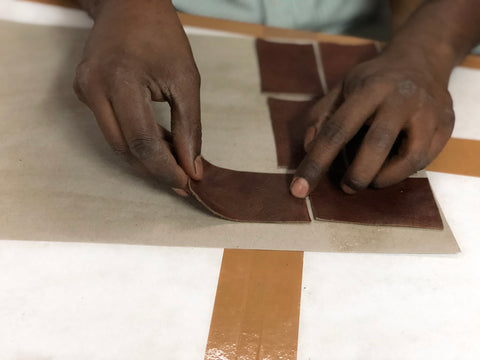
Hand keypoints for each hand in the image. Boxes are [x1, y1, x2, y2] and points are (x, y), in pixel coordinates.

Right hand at [74, 0, 201, 194]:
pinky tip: (155, 141)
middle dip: (154, 169)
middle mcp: (94, 88)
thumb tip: (191, 166)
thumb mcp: (186, 79)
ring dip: (144, 157)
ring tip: (173, 161)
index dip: (165, 168)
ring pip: (115, 142)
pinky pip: (110, 127)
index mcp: (120, 80)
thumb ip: (189, 126)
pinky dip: (133, 140)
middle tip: (181, 179)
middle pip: (124, 148)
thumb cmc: (162, 36)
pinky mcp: (84, 91)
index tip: (186, 183)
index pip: (142, 141)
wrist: (129, 4)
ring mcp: (84, 90)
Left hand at [290, 47, 454, 196]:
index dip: (316, 162)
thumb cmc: (374, 80)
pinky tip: (391, 168)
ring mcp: (428, 112)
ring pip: (409, 159)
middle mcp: (401, 98)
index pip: (337, 130)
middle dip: (357, 176)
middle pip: (376, 145)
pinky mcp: (445, 124)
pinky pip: (425, 160)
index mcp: (369, 89)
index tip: (299, 190)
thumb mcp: (343, 88)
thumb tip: (308, 147)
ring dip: (383, 179)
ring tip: (370, 180)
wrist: (422, 58)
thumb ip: (322, 115)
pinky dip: (404, 172)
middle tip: (347, 186)